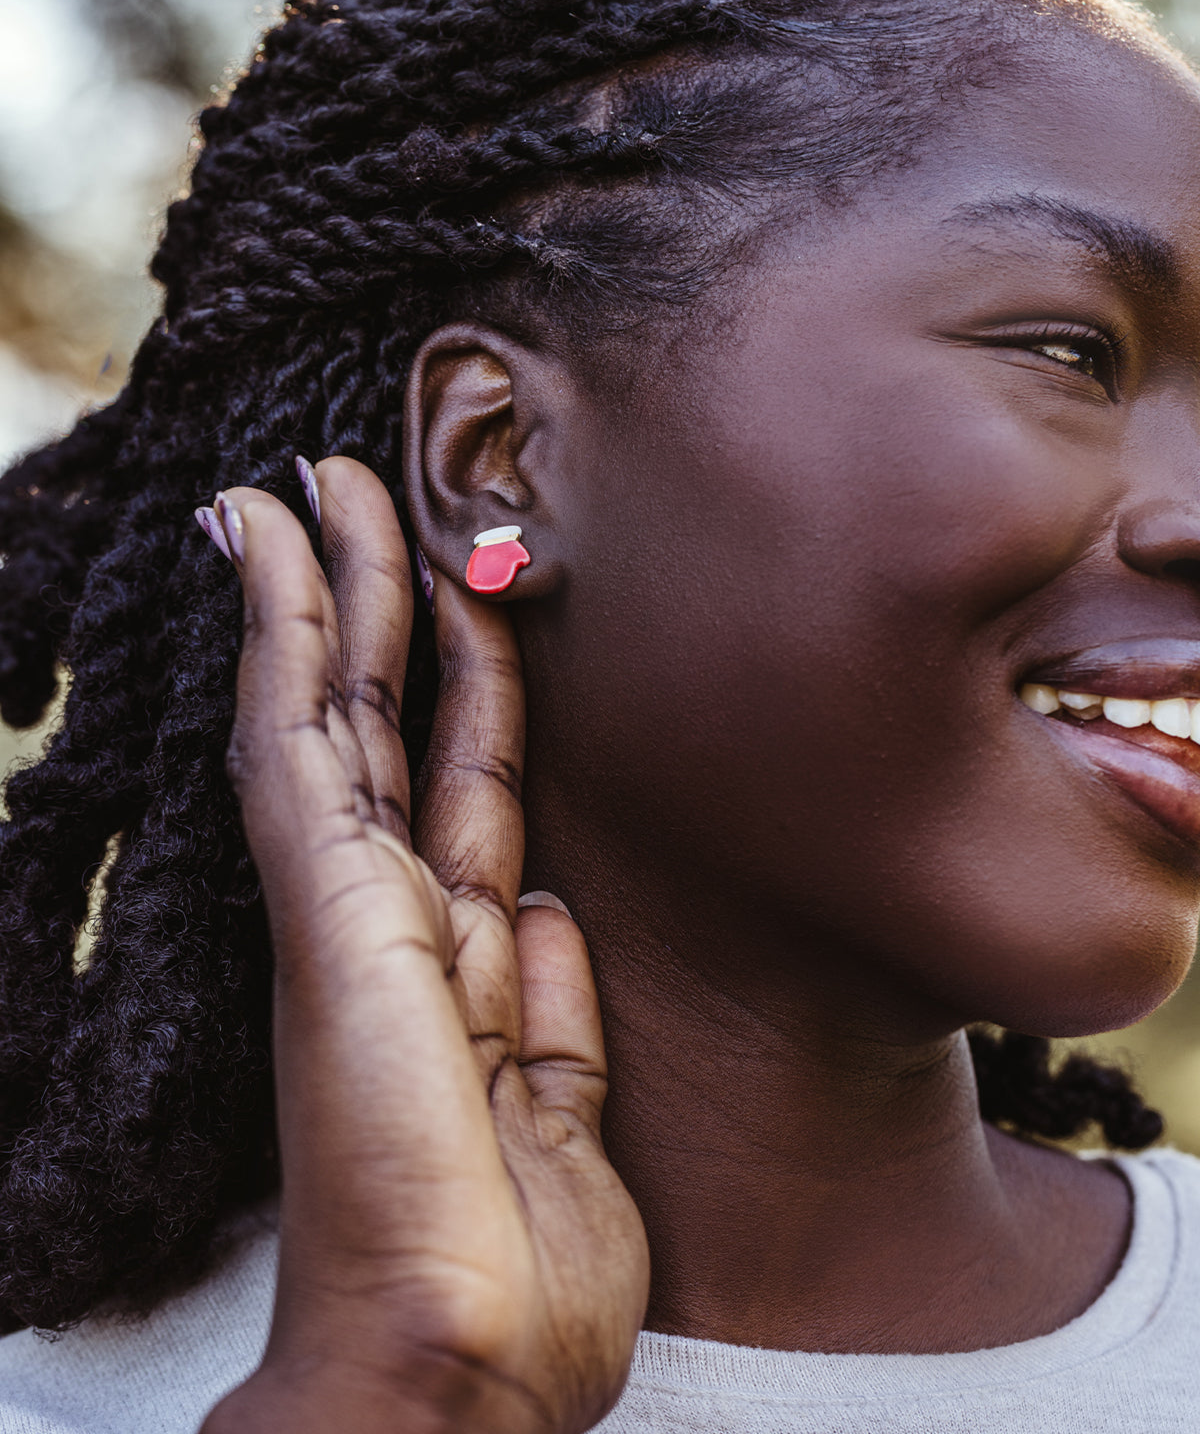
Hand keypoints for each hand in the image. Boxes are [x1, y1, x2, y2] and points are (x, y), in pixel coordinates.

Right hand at [199, 458, 648, 1433]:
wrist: (460, 1369)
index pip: (465, 787)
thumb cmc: (515, 1269)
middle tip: (371, 492)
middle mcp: (399, 916)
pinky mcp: (322, 900)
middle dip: (390, 603)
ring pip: (341, 704)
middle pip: (399, 724)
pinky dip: (283, 634)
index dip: (471, 685)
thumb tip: (548, 903)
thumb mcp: (561, 1109)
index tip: (468, 592)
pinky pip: (299, 737)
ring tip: (320, 484)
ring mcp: (351, 902)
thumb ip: (551, 1002)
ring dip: (332, 586)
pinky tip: (274, 548)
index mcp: (463, 961)